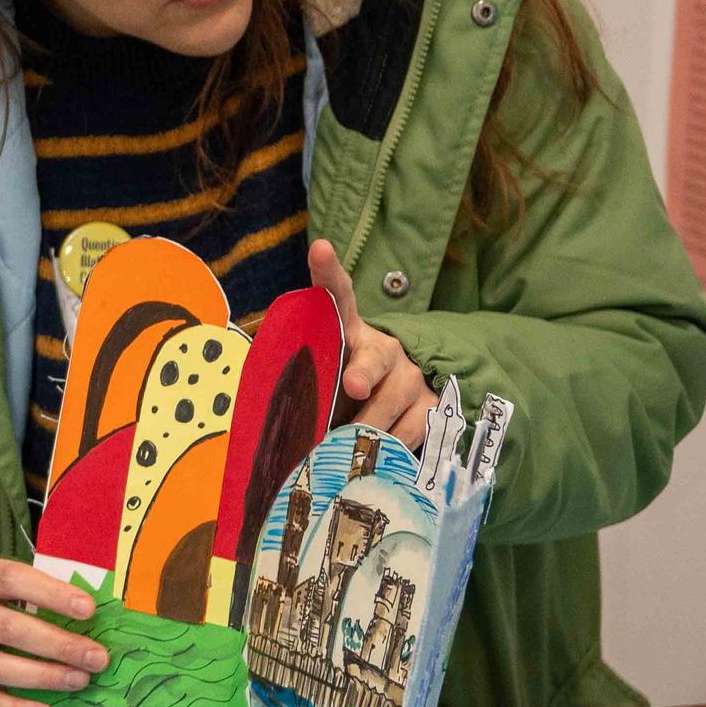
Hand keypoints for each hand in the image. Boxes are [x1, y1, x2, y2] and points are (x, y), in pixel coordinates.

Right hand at [0, 555, 106, 706]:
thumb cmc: (6, 605)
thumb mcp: (21, 589)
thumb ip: (51, 597)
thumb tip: (101, 619)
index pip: (12, 579)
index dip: (51, 594)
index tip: (88, 609)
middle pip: (8, 627)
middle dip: (57, 644)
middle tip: (96, 658)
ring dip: (42, 676)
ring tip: (79, 680)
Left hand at [307, 239, 434, 449]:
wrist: (401, 405)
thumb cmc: (343, 391)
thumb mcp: (322, 381)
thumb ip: (306, 384)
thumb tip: (273, 420)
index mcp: (349, 331)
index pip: (338, 294)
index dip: (328, 271)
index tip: (320, 250)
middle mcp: (384, 348)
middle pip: (373, 358)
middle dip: (363, 371)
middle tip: (352, 384)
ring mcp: (412, 376)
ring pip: (392, 401)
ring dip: (367, 426)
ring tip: (346, 443)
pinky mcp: (432, 405)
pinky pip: (411, 430)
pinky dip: (389, 446)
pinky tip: (374, 456)